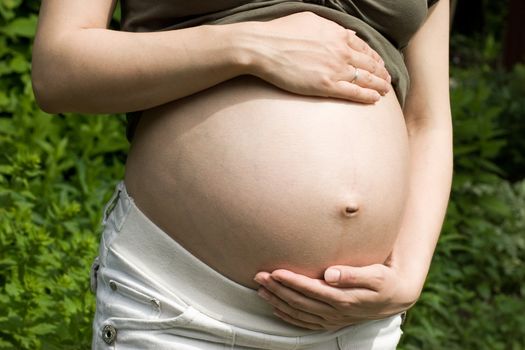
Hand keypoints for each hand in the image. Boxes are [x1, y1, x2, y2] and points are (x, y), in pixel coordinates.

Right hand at [245, 11, 390, 102]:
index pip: (364, 47)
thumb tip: (348, 33)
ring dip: (379, 86)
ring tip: (385, 92)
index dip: (374, 57)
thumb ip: (332, 27)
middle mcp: (341, 52)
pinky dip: (366, 96)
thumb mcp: (310, 20)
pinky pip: (353, 92)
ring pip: (365, 79)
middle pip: (369, 64)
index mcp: (338, 35)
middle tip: (387, 81)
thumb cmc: (282, 32)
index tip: (379, 64)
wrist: (265, 47)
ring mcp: (335, 69)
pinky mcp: (325, 86)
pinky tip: (374, 99)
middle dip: (381, 73)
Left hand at [253, 259, 420, 329]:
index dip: (291, 281)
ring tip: (260, 290)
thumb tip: (329, 273)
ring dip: (277, 301)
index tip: (275, 271)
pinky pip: (304, 322)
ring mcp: (331, 319)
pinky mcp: (330, 322)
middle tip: (259, 276)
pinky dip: (288, 316)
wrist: (394, 298)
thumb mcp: (376, 275)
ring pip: (298, 312)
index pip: (311, 290)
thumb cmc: (384, 281)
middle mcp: (335, 311)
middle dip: (277, 289)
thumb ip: (352, 274)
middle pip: (299, 301)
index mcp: (344, 299)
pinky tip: (276, 308)